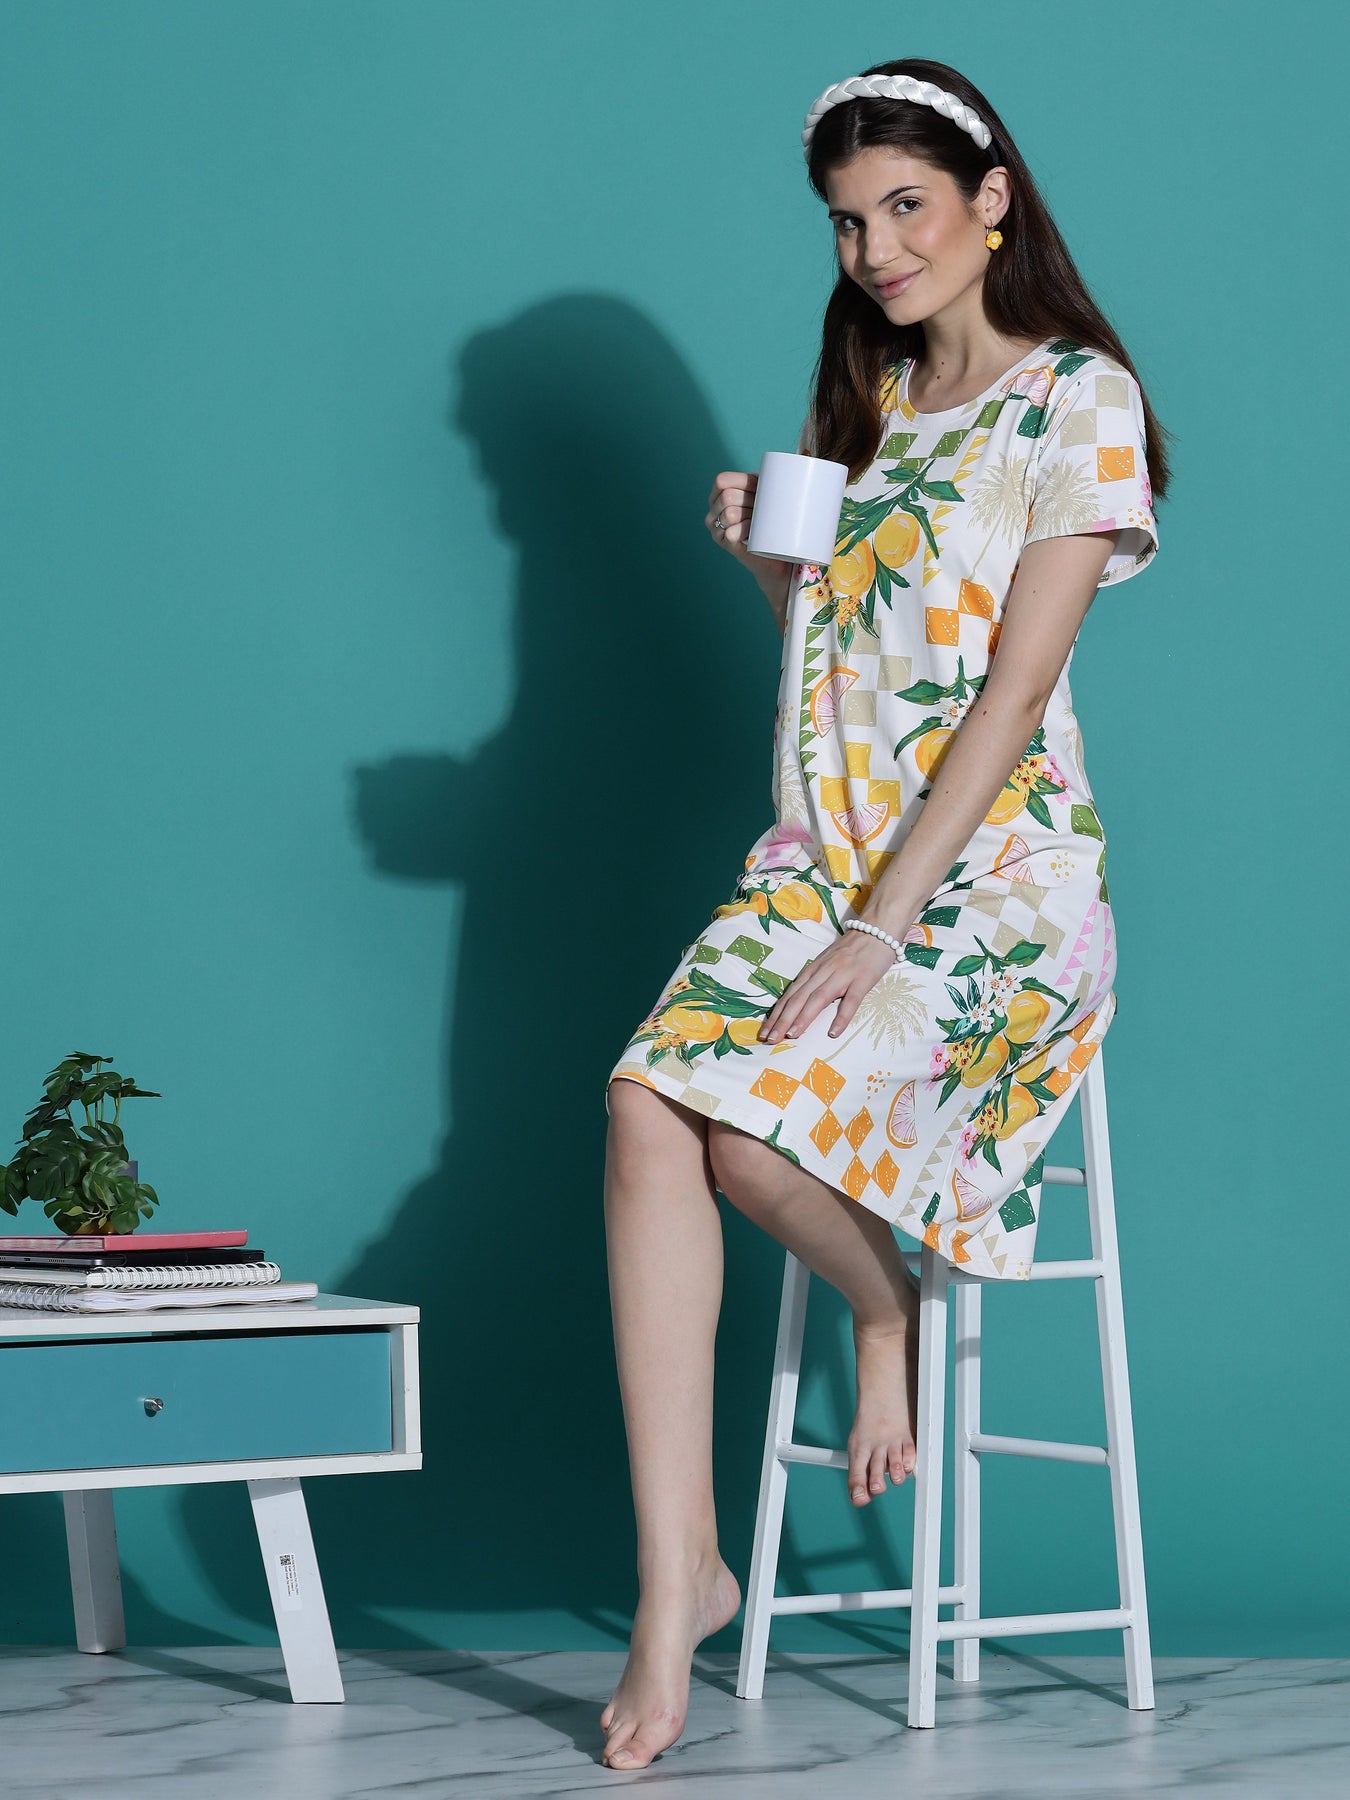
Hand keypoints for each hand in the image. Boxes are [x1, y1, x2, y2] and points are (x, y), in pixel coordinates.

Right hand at [707, 470, 795, 597]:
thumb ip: (772, 479)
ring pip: (729, 513)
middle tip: (764, 510)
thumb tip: (797, 462)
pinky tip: (753, 533)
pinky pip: (730, 533)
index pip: (722, 481)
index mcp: (720, 495)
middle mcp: (714, 512)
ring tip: (760, 522)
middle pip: (727, 496)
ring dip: (749, 515)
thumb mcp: (771, 496)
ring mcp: (718, 530)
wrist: (779, 556)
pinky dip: (743, 531)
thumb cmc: (775, 522)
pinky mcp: (727, 545)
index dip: (743, 483)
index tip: (760, 489)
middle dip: (749, 501)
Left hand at [759, 928, 900, 1042]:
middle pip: (799, 998)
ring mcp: (842, 975)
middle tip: (770, 1039)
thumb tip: (796, 1005)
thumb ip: (813, 981)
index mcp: (812, 970)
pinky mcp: (862, 980)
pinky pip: (851, 1001)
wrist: (876, 931)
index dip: (776, 1014)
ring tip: (791, 1036)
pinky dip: (841, 1017)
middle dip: (782, 1020)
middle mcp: (823, 972)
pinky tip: (834, 1033)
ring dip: (803, 1018)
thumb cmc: (850, 951)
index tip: (764, 1032)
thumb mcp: (825, 964)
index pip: (790, 995)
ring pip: (818, 999)